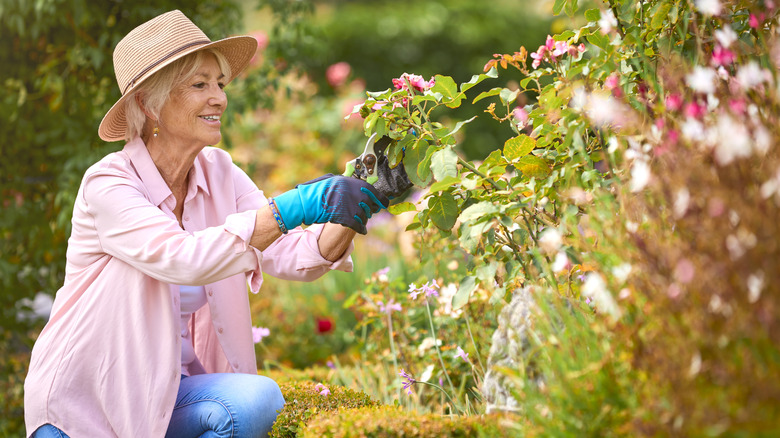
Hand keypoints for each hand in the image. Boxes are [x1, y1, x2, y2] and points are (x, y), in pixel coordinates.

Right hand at [272, 174, 388, 233]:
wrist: (306, 203)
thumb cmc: (317, 190)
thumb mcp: (333, 180)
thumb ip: (347, 182)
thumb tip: (361, 185)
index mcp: (353, 183)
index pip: (374, 192)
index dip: (381, 199)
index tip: (384, 203)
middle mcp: (355, 194)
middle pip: (371, 205)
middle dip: (371, 209)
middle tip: (369, 211)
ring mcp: (351, 206)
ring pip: (365, 216)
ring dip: (364, 219)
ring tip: (359, 219)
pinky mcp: (347, 219)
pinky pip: (360, 225)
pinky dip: (361, 228)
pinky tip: (362, 230)